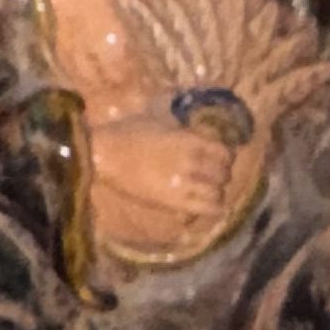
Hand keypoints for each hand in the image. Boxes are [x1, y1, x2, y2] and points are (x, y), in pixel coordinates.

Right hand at [91, 111, 238, 255]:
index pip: (224, 152)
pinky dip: (213, 208)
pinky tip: (210, 207)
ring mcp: (184, 183)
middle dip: (221, 175)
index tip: (220, 159)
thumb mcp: (159, 121)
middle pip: (223, 173)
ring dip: (216, 192)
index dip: (225, 157)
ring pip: (218, 192)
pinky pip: (207, 208)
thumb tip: (195, 132)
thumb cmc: (126, 133)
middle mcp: (192, 161)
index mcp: (189, 140)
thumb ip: (181, 130)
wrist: (104, 153)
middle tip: (214, 177)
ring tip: (209, 192)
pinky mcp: (174, 201)